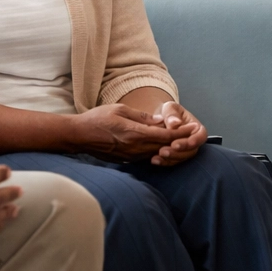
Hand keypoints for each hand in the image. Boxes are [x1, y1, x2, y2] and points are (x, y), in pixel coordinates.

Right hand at [61, 104, 186, 161]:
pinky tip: (161, 146)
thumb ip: (142, 117)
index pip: (165, 136)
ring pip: (156, 153)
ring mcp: (130, 156)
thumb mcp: (121, 110)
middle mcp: (135, 148)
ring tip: (181, 140)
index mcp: (135, 134)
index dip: (181, 133)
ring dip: (169, 147)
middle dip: (179, 141)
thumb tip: (160, 120)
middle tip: (192, 134)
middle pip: (164, 146)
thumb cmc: (97, 119)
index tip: (192, 128)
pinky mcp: (126, 160)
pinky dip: (156, 151)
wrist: (79, 136)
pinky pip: (146, 156)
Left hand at [150, 101, 207, 165]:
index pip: (201, 135)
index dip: (193, 141)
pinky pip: (173, 162)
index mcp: (196, 127)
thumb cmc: (168, 113)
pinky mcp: (176, 156)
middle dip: (178, 152)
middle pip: (192, 150)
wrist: (158, 120)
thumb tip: (175, 124)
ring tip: (158, 155)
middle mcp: (193, 140)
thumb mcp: (170, 108)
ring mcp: (185, 150)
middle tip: (163, 151)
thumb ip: (172, 114)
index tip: (178, 143)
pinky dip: (164, 162)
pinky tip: (154, 160)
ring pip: (182, 158)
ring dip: (171, 159)